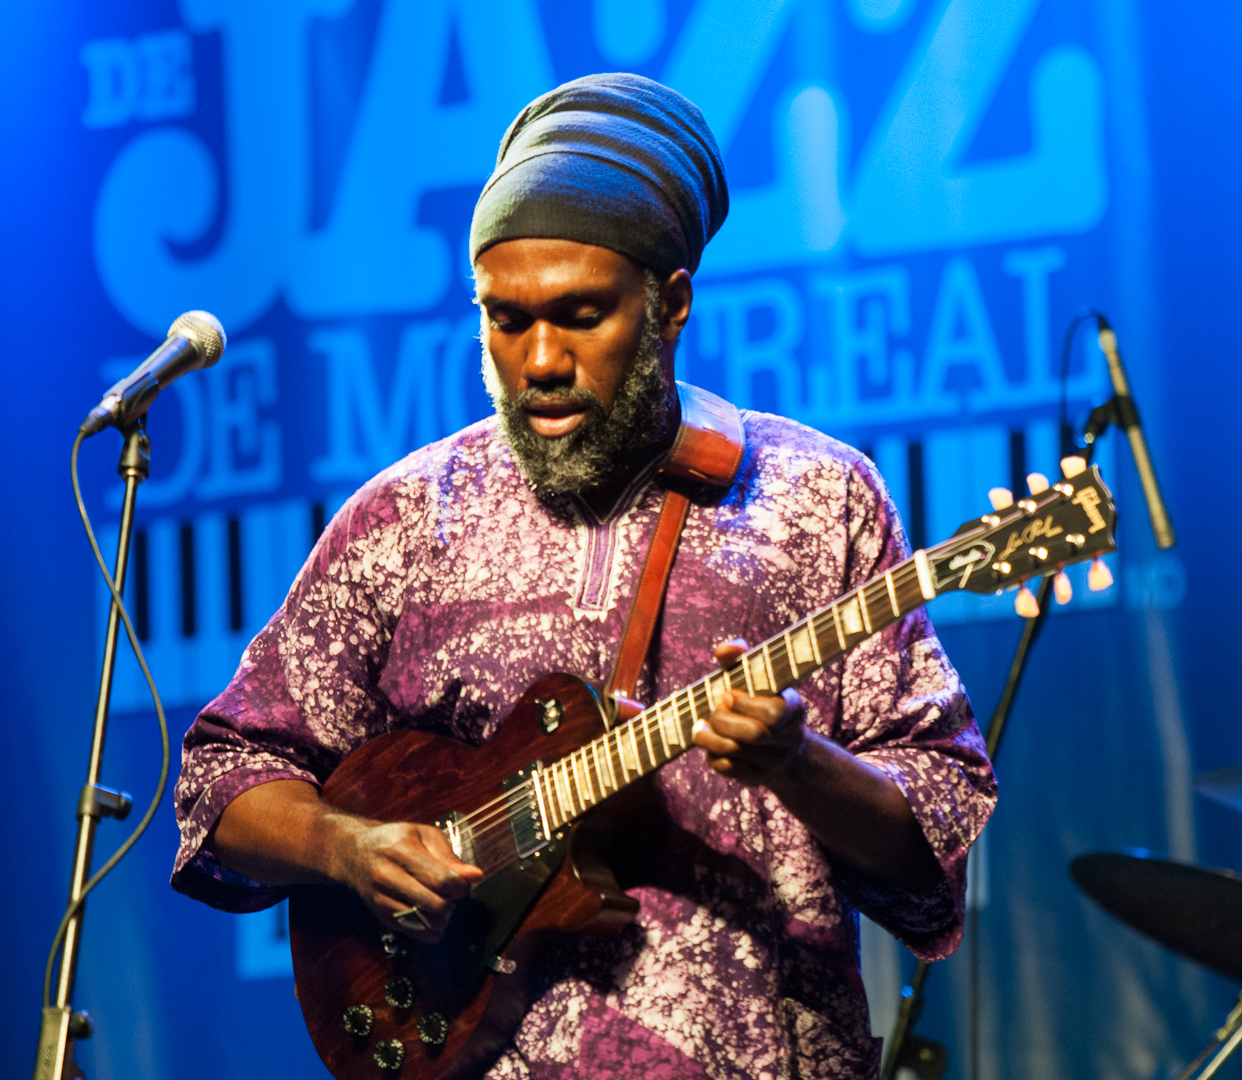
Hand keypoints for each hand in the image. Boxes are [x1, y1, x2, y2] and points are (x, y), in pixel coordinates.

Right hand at [335, 818, 483, 942]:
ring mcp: (381, 899)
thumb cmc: (394, 840)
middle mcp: (387, 876)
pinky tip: (433, 916)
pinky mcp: (381, 916)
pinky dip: (430, 929)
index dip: (460, 886)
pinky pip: (414, 932)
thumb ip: (449, 856)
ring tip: (443, 903)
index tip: (462, 883)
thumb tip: (474, 875)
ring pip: (425, 922)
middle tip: (451, 894)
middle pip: (434, 904)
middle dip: (452, 902)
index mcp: (401, 850)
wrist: (354, 853)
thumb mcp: (423, 835)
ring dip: (443, 918)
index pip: (441, 879)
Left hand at [692, 638, 805, 786]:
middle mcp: (788, 737)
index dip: (746, 704)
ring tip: (700, 727)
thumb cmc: (763, 701)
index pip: (775, 712)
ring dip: (710, 738)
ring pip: (736, 753)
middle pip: (752, 734)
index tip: (729, 693)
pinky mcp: (757, 778)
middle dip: (724, 720)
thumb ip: (741, 659)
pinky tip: (710, 743)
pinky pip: (728, 769)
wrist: (786, 748)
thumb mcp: (758, 678)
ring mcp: (773, 761)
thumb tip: (724, 650)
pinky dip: (712, 755)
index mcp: (793, 709)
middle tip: (715, 709)